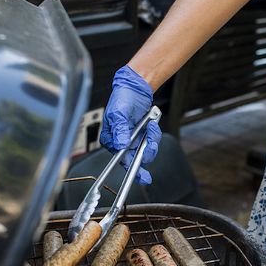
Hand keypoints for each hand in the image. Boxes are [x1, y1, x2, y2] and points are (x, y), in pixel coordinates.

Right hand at [100, 65, 162, 184]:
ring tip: (151, 127)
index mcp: (111, 140)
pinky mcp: (143, 137)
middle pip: (135, 160)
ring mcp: (133, 141)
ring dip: (151, 142)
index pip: (120, 159)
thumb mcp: (118, 113)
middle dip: (146, 154)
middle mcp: (121, 143)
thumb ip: (120, 129)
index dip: (130, 168)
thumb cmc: (122, 98)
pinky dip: (154, 135)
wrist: (135, 89)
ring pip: (145, 152)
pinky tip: (152, 124)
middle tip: (150, 150)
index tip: (141, 176)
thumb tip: (121, 145)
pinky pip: (152, 142)